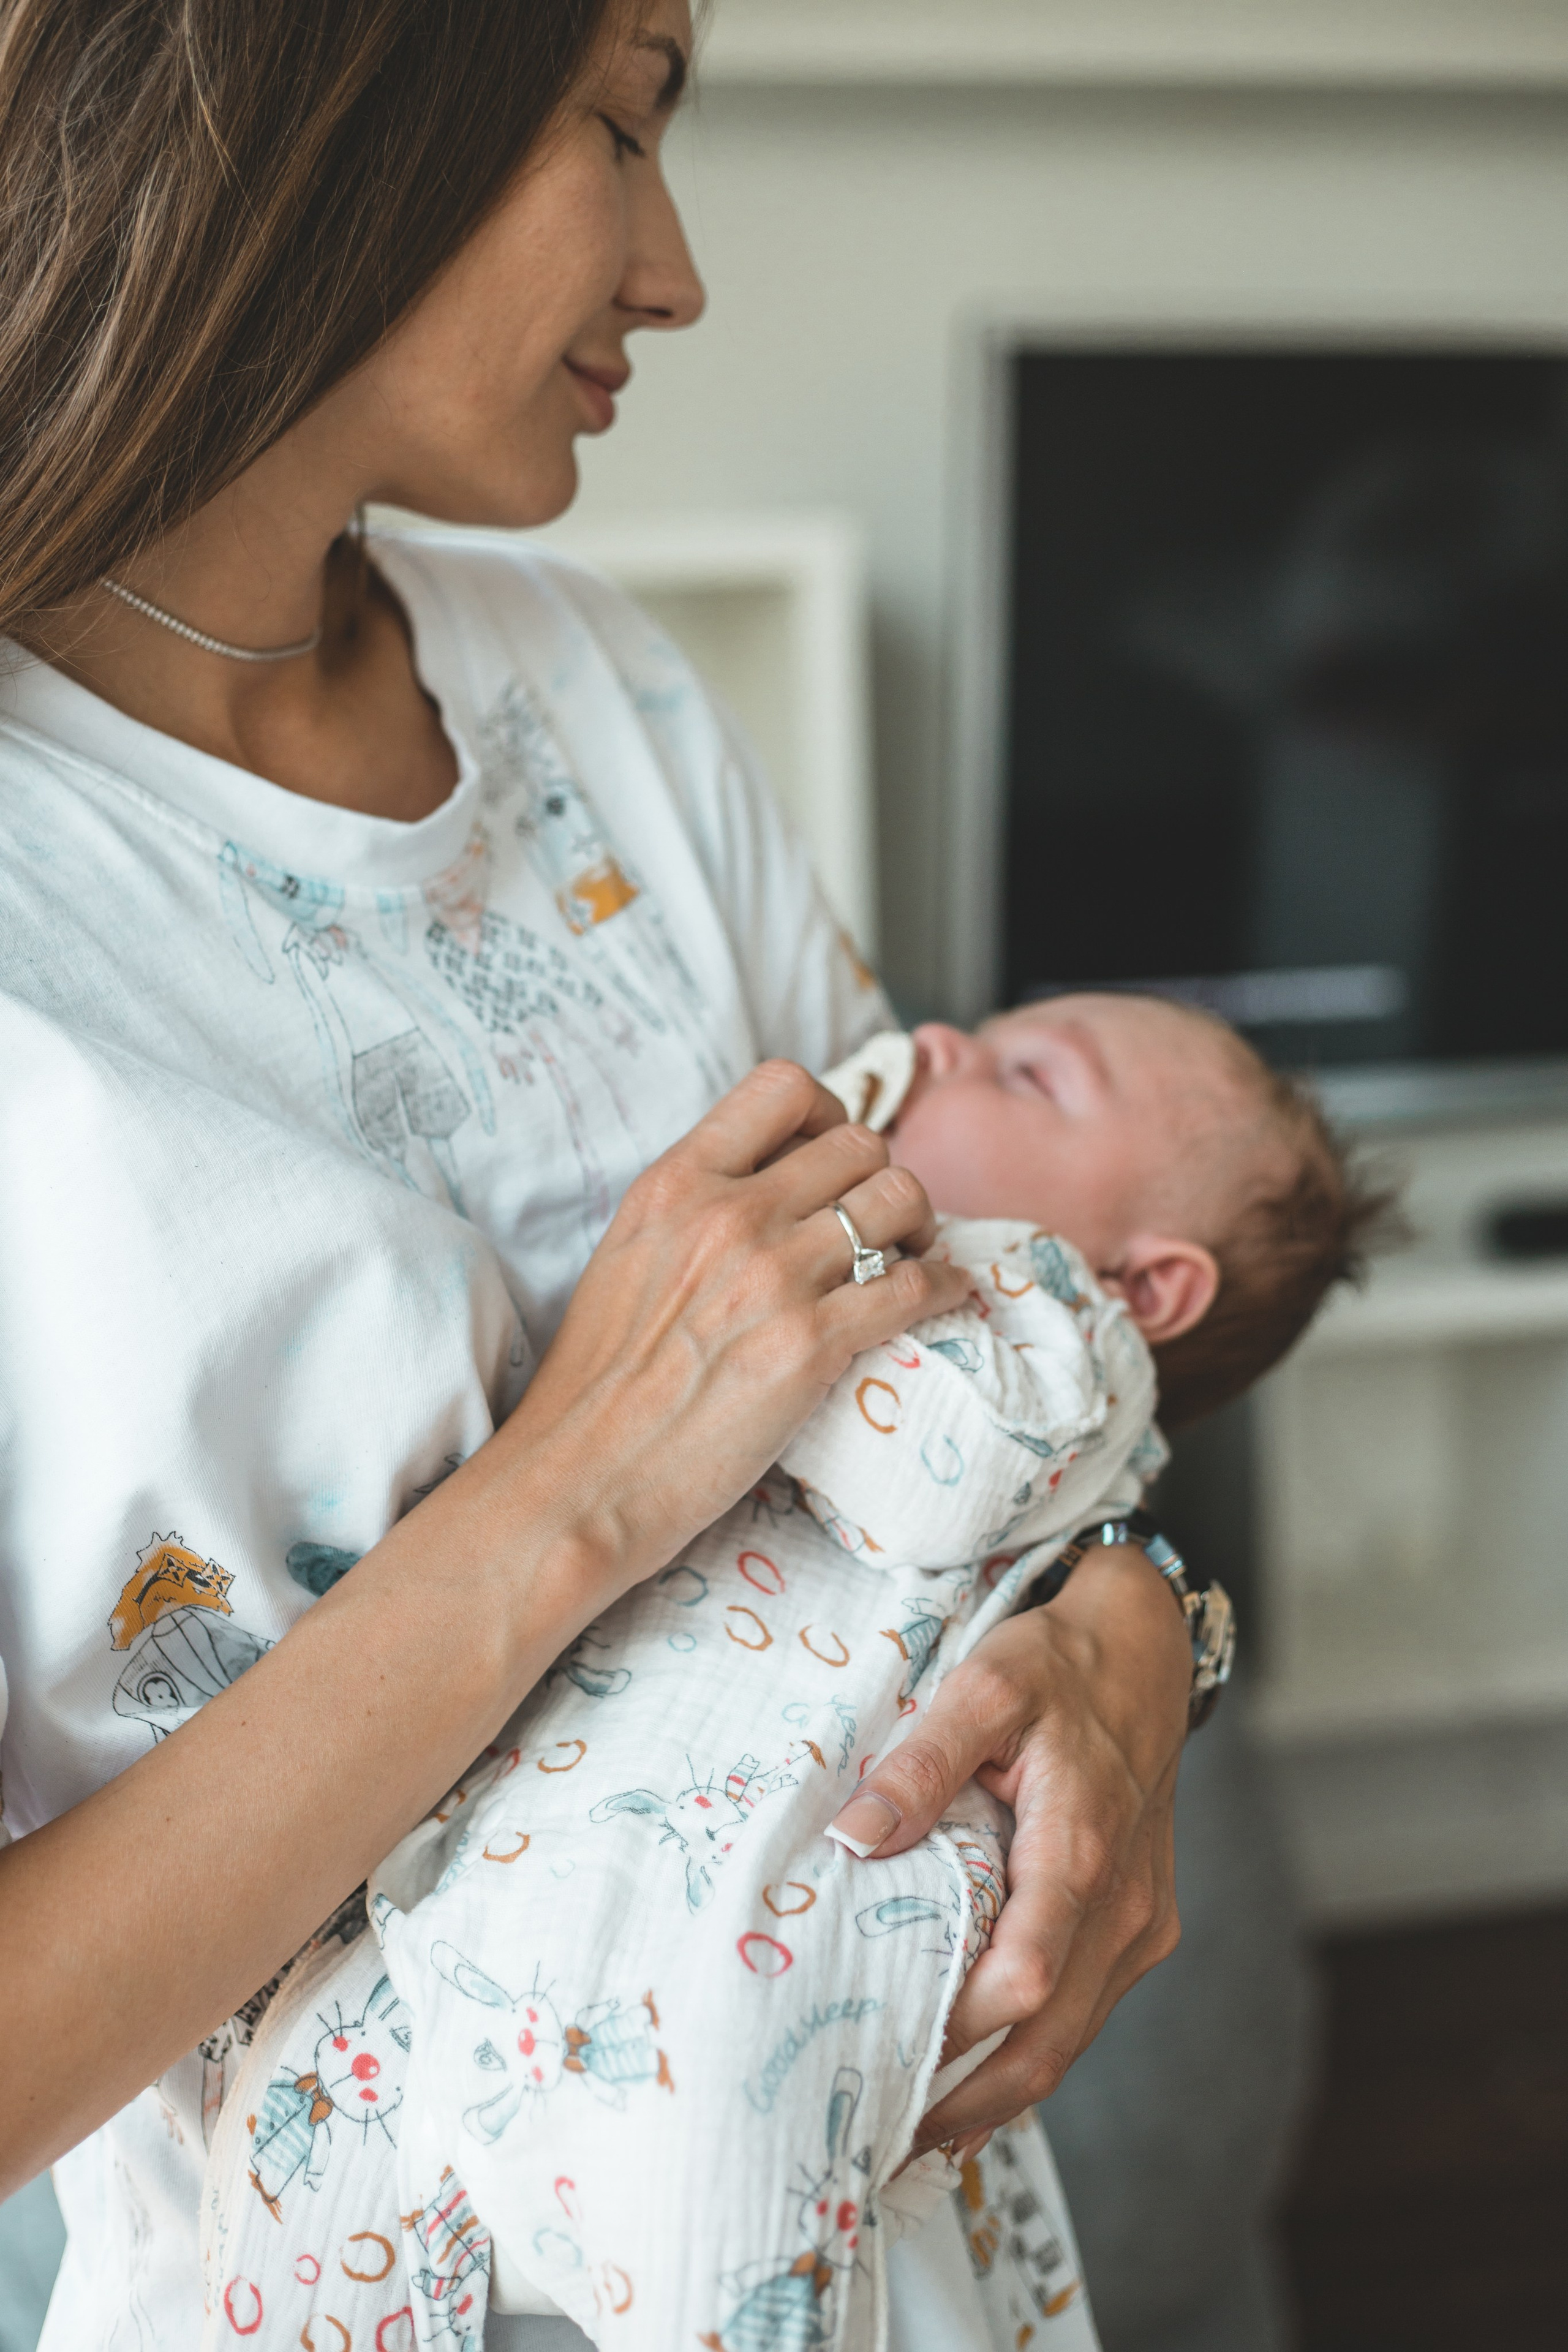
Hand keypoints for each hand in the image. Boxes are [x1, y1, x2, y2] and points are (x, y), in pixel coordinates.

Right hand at [500, 1059, 971, 1598]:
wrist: (581, 1475)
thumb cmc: (598, 1380)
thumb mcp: (629, 1254)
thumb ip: (695, 1206)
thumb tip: (767, 1183)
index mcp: (676, 1182)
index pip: (783, 1086)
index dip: (828, 1110)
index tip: (830, 1154)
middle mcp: (730, 1213)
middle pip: (859, 1143)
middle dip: (879, 1178)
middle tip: (875, 1225)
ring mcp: (775, 1277)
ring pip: (901, 1200)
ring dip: (917, 1227)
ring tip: (905, 1258)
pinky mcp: (813, 1345)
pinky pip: (918, 1284)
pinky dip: (944, 1286)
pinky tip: (941, 1297)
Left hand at [825, 1541, 1190, 2153]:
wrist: (1142, 1652)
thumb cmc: (1057, 1666)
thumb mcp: (982, 1687)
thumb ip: (919, 1764)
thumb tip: (855, 1839)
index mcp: (1083, 1849)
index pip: (1024, 1977)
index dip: (958, 2032)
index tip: (883, 2064)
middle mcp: (1124, 1904)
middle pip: (1051, 2039)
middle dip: (971, 2103)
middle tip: (884, 2150)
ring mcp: (1141, 1922)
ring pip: (1071, 2036)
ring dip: (999, 2092)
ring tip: (915, 2136)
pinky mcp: (1142, 1925)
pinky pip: (1086, 2009)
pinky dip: (1032, 2051)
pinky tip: (973, 2078)